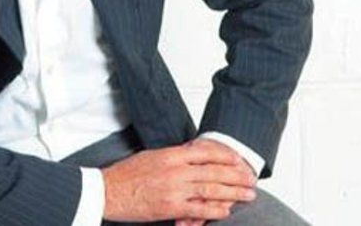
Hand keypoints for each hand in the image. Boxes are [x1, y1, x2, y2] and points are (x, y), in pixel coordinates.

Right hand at [101, 137, 257, 222]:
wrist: (109, 191)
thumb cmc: (127, 174)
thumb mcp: (151, 156)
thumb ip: (173, 156)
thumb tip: (192, 154)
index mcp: (170, 154)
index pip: (205, 151)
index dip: (225, 155)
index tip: (238, 159)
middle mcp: (175, 170)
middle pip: (213, 171)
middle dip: (236, 175)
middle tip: (251, 178)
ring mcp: (174, 189)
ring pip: (211, 189)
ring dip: (233, 192)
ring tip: (247, 194)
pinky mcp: (171, 208)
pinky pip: (199, 208)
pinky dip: (215, 209)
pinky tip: (226, 209)